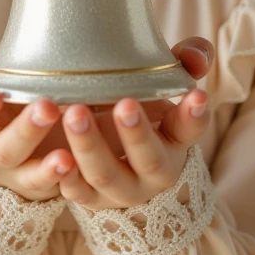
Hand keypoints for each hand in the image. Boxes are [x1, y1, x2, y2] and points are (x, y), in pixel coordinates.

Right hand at [0, 49, 75, 201]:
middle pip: (3, 149)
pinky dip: (66, 180)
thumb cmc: (1, 105)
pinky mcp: (40, 189)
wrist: (21, 144)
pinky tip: (78, 167)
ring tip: (65, 157)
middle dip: (24, 131)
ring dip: (46, 167)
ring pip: (28, 176)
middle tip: (47, 108)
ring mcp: (15, 177)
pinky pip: (53, 190)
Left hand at [57, 37, 212, 210]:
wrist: (117, 154)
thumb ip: (183, 62)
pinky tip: (57, 156)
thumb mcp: (163, 85)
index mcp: (175, 140)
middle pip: (148, 158)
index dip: (194, 115)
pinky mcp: (90, 197)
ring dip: (90, 146)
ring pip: (106, 174)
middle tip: (124, 104)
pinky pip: (77, 192)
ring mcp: (121, 188)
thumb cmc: (142, 108)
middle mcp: (153, 172)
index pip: (190, 129)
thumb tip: (198, 57)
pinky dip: (66, 176)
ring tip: (75, 113)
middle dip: (136, 133)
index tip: (197, 95)